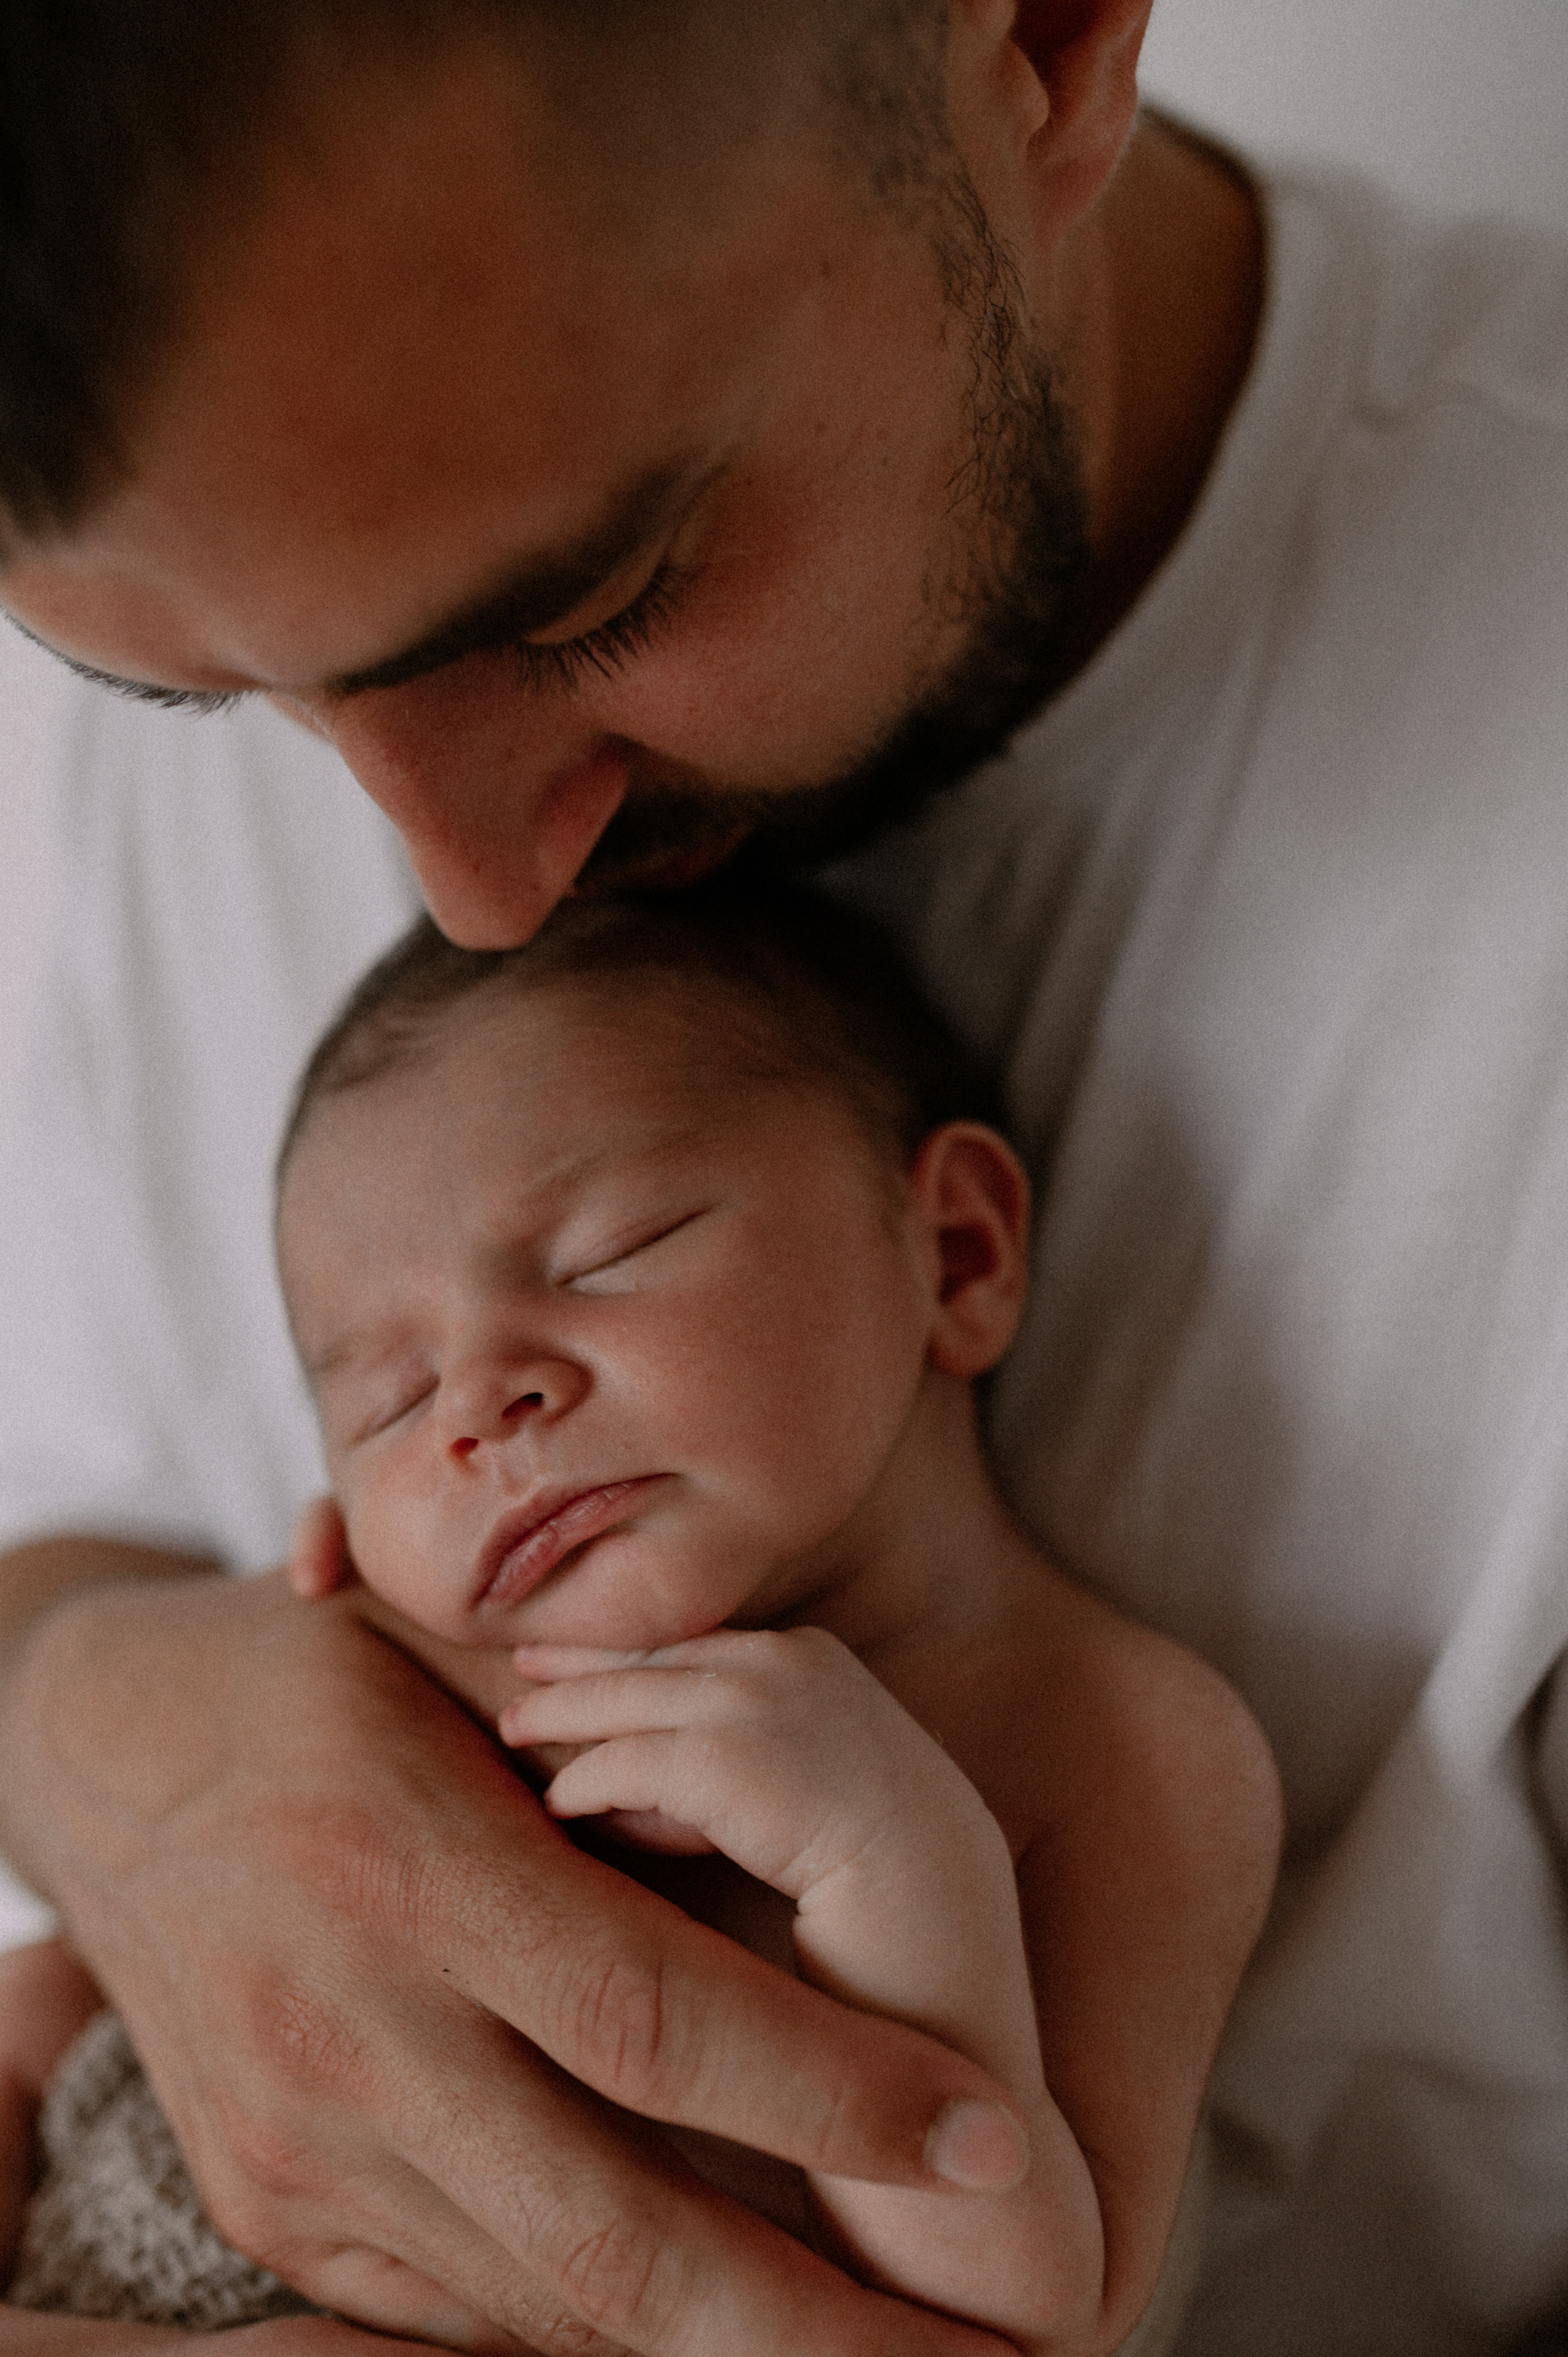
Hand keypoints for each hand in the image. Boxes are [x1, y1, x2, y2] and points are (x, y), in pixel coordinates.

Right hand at [0, 1562, 1028, 2356]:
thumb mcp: (454, 1662)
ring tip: (869, 2349)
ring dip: (719, 2342)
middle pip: (613, 2222)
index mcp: (415, 1867)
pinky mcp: (270, 2206)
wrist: (105, 1756)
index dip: (834, 2087)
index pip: (657, 2014)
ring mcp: (300, 2142)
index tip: (990, 2131)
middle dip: (808, 2316)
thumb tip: (806, 1789)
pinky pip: (456, 2305)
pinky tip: (707, 2321)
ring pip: (545, 2291)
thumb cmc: (321, 1683)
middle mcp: (350, 2029)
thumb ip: (613, 1733)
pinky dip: (592, 2319)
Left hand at [501, 1627, 1032, 2057]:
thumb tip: (630, 1763)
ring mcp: (759, 1699)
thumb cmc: (881, 1882)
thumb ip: (743, 1753)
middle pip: (651, 1655)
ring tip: (514, 1732)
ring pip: (625, 1699)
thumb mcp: (814, 1790)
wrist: (942, 1926)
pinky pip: (626, 1764)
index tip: (568, 1659)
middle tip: (520, 1675)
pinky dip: (586, 1785)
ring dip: (565, 1719)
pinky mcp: (728, 1757)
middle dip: (579, 1667)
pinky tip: (557, 1806)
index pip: (693, 1643)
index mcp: (813, 1656)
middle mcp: (787, 1658)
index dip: (624, 1654)